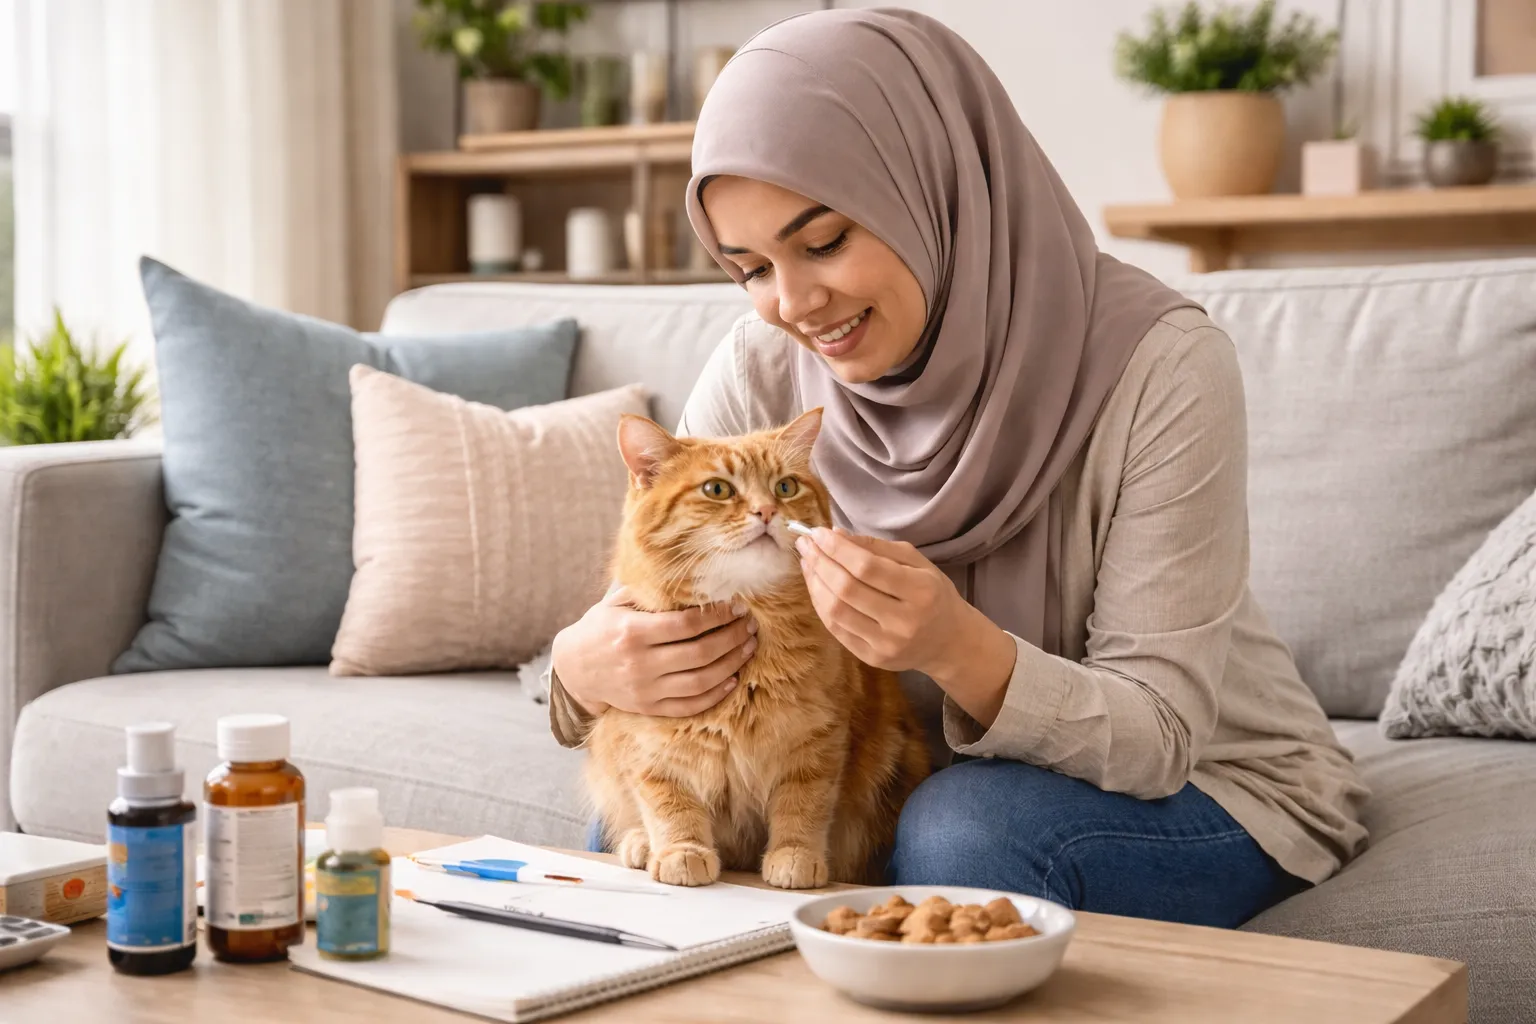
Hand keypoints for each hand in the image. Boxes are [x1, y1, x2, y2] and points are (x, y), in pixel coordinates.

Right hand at [550, 586, 757, 717]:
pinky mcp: (649, 708)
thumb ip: (648, 593)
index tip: (736, 606)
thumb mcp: (615, 604)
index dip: (718, 615)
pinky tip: (732, 679)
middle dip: (732, 637)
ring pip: (700, 681)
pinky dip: (715, 695)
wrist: (574, 669)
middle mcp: (640, 663)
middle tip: (750, 625)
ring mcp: (645, 690)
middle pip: (700, 652)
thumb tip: (691, 576)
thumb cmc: (600, 628)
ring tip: (748, 647)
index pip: (687, 624)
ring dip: (731, 664)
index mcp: (632, 633)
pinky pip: (689, 706)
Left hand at [794, 528, 963, 674]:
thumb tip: (836, 534)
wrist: (949, 642)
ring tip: (807, 562)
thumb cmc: (931, 594)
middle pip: (847, 589)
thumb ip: (877, 547)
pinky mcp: (872, 659)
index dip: (837, 549)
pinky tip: (816, 585)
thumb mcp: (917, 562)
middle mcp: (904, 621)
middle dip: (820, 562)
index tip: (818, 533)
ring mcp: (886, 644)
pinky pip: (836, 629)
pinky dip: (820, 603)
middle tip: (805, 543)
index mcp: (921, 591)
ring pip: (836, 611)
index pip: (867, 567)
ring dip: (814, 582)